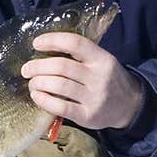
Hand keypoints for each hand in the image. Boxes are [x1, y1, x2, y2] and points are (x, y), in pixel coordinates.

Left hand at [21, 33, 143, 129]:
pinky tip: (37, 96)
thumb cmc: (107, 80)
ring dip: (39, 82)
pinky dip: (44, 100)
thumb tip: (45, 49)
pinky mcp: (88, 116)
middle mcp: (99, 77)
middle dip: (38, 66)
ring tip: (32, 83)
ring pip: (59, 85)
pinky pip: (61, 107)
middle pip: (62, 66)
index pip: (75, 43)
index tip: (36, 43)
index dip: (53, 40)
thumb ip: (80, 56)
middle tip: (27, 69)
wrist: (129, 106)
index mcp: (102, 58)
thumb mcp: (101, 62)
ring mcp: (94, 97)